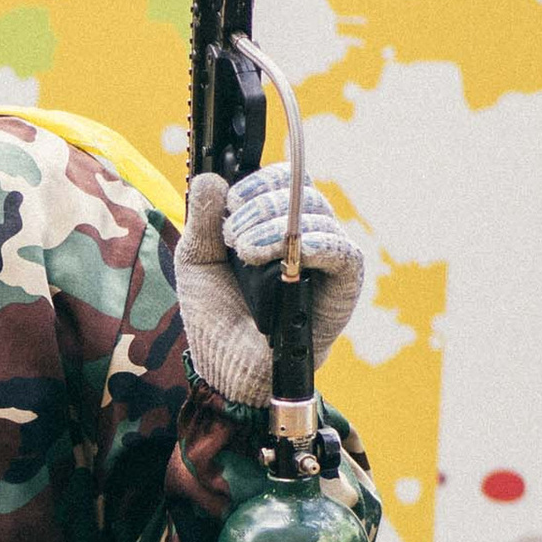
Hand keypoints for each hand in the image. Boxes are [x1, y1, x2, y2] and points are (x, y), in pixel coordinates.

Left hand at [176, 168, 366, 411]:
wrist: (229, 364)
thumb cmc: (216, 314)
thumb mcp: (198, 261)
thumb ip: (203, 220)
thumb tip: (209, 177)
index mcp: (273, 222)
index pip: (281, 180)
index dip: (258, 183)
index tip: (230, 204)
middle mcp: (305, 233)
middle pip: (300, 191)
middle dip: (261, 206)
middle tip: (233, 236)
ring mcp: (327, 256)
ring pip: (318, 216)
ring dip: (277, 227)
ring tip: (246, 252)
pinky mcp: (344, 283)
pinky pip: (342, 250)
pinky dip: (316, 245)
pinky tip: (285, 257)